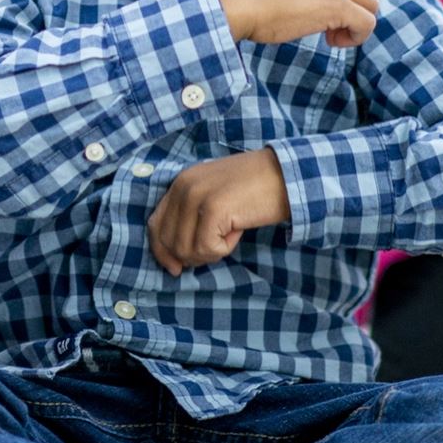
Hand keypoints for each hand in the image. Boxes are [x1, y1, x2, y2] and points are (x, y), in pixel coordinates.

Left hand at [147, 148, 290, 274]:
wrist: (286, 174)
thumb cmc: (255, 189)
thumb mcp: (215, 197)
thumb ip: (192, 218)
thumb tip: (177, 259)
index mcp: (180, 183)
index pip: (156, 224)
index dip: (162, 251)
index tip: (175, 268)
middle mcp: (183, 187)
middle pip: (168, 241)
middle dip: (191, 255)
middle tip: (217, 248)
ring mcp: (196, 197)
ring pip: (186, 249)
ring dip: (210, 252)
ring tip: (231, 233)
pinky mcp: (213, 209)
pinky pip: (207, 248)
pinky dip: (224, 249)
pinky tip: (238, 231)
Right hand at [211, 0, 378, 47]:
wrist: (234, 1)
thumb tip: (323, 2)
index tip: (313, 8)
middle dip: (347, 8)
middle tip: (321, 26)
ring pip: (370, 4)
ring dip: (354, 22)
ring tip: (329, 36)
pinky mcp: (339, 3)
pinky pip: (368, 22)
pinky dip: (357, 37)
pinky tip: (332, 41)